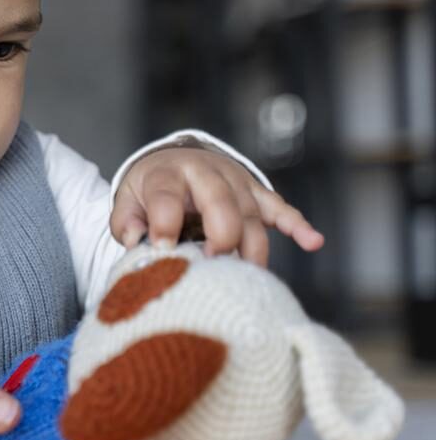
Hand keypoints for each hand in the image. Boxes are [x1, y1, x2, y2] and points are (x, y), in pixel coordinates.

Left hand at [111, 146, 324, 265]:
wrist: (173, 161)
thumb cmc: (149, 191)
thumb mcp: (128, 200)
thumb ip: (126, 222)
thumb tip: (136, 242)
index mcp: (167, 175)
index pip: (167, 197)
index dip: (165, 224)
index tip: (164, 252)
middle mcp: (205, 173)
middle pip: (221, 202)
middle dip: (221, 235)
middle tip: (214, 265)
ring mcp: (235, 181)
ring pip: (251, 214)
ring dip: (252, 247)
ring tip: (247, 278)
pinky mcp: (254, 192)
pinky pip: (279, 208)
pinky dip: (297, 225)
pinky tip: (313, 242)